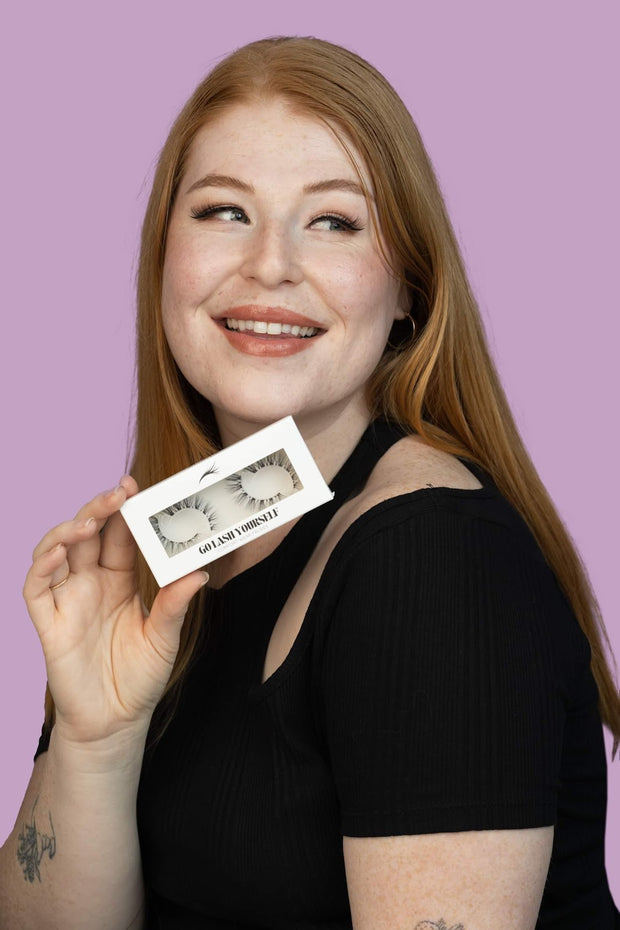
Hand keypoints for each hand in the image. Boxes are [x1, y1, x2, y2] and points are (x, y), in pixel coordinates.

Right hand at [23, 476, 207, 748]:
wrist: (116, 722)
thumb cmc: (140, 677)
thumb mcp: (165, 637)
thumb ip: (175, 604)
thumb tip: (200, 572)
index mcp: (119, 580)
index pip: (118, 535)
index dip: (124, 511)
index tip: (138, 487)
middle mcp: (90, 583)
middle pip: (87, 534)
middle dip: (100, 508)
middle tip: (120, 490)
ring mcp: (68, 601)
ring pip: (57, 551)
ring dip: (69, 529)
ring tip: (92, 520)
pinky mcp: (49, 623)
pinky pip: (36, 589)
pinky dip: (42, 567)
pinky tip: (58, 554)